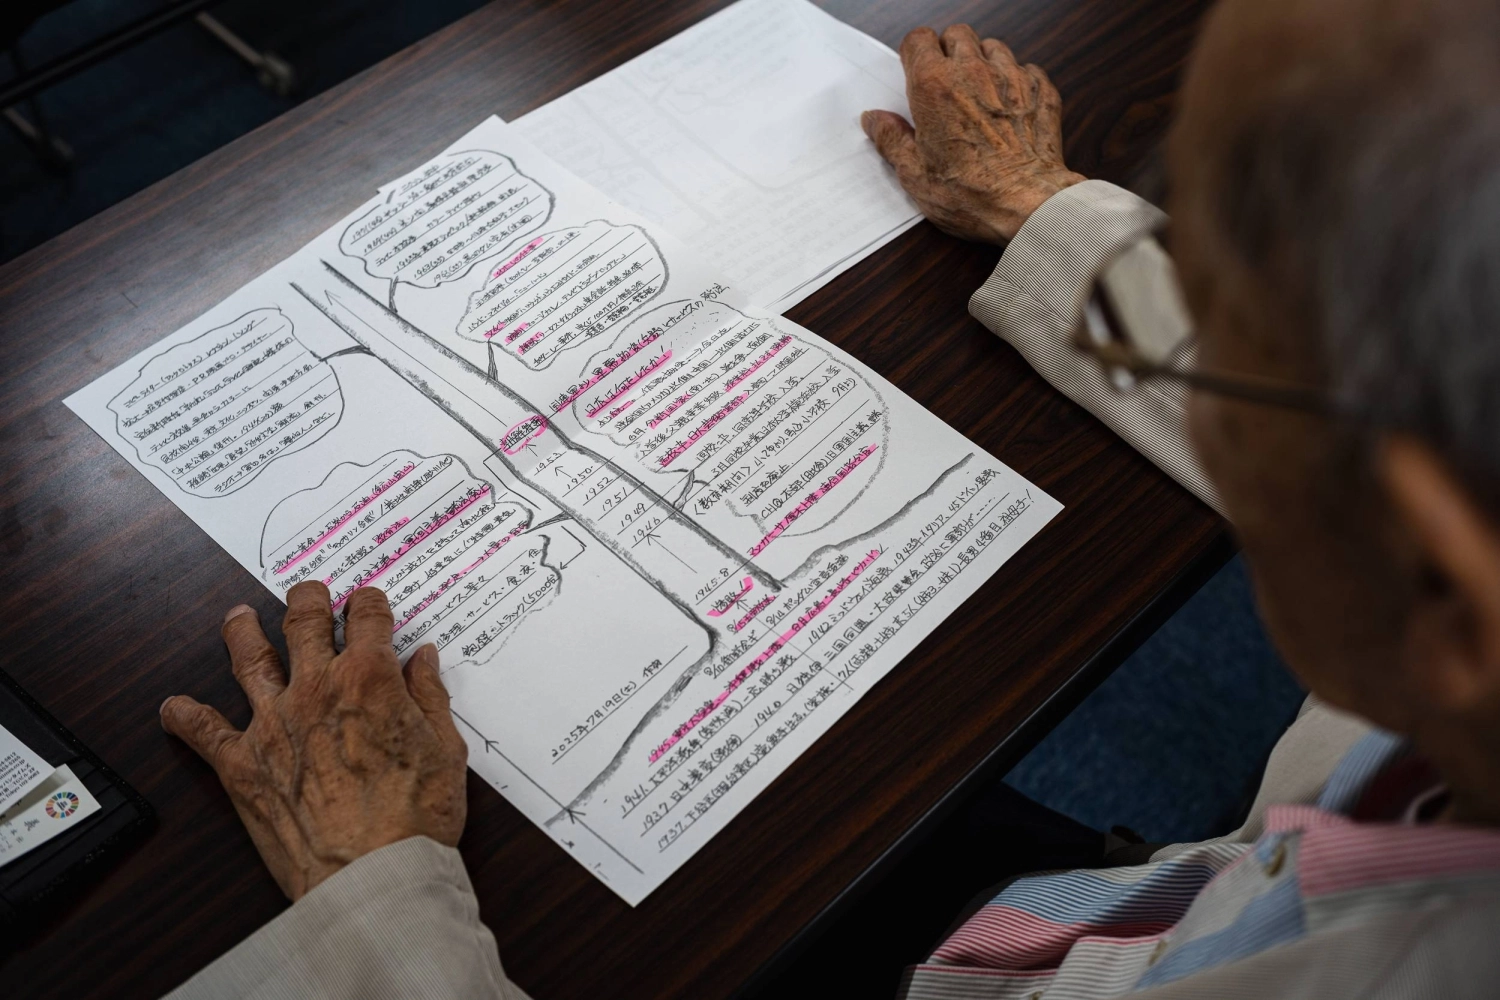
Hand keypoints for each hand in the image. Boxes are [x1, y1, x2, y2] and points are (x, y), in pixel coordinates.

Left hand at [160, 582, 467, 900]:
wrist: (372, 874)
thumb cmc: (415, 817)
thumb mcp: (446, 748)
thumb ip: (431, 696)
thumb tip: (423, 659)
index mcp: (370, 677)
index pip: (368, 615)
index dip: (370, 603)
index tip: (370, 605)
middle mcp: (316, 688)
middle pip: (304, 619)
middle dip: (309, 598)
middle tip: (310, 594)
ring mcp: (273, 723)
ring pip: (249, 658)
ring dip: (243, 631)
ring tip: (239, 618)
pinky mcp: (242, 765)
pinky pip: (202, 731)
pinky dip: (184, 716)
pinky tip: (172, 708)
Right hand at [862, 25, 1084, 242]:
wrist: (1026, 206)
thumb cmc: (971, 194)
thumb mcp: (914, 174)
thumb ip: (891, 139)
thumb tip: (875, 120)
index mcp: (934, 86)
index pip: (918, 39)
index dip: (914, 54)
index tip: (915, 72)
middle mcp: (973, 72)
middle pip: (955, 35)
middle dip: (947, 52)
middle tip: (945, 83)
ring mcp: (1011, 77)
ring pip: (992, 46)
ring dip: (982, 63)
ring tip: (977, 95)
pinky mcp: (1040, 89)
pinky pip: (1025, 69)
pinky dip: (1014, 82)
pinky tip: (1007, 108)